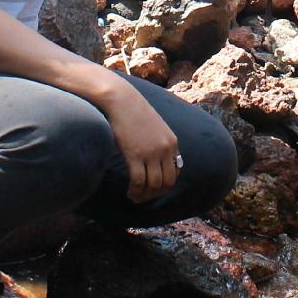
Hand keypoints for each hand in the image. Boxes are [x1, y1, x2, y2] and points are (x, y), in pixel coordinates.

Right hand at [101, 80, 179, 202]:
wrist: (122, 100)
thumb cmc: (134, 112)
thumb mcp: (155, 127)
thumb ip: (160, 143)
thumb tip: (157, 162)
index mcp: (172, 142)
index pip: (176, 172)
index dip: (165, 185)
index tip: (154, 189)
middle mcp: (165, 149)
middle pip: (167, 182)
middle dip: (156, 194)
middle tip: (144, 197)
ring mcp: (151, 152)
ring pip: (154, 185)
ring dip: (145, 195)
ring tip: (135, 197)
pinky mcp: (135, 154)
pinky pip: (139, 181)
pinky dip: (135, 191)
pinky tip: (130, 192)